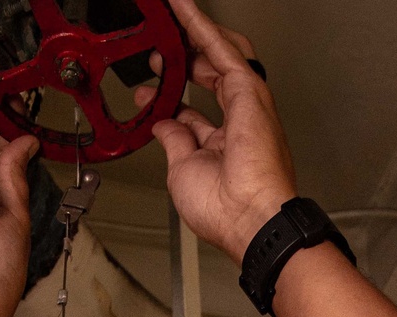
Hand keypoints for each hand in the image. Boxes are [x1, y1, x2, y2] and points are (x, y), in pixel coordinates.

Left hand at [136, 0, 296, 263]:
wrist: (248, 216)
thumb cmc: (224, 210)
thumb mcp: (182, 172)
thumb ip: (174, 144)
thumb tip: (164, 127)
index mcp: (223, 148)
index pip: (193, 112)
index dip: (170, 99)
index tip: (148, 93)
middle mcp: (238, 124)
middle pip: (209, 77)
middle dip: (183, 61)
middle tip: (158, 54)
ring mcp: (246, 105)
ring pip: (220, 55)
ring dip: (195, 34)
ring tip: (173, 15)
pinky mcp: (248, 90)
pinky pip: (222, 48)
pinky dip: (201, 26)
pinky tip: (183, 9)